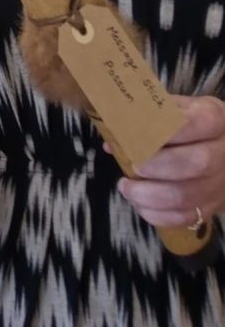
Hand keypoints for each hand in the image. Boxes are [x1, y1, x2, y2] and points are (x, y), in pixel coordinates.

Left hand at [119, 95, 224, 227]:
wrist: (223, 149)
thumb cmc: (191, 124)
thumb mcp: (176, 109)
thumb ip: (146, 117)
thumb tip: (113, 139)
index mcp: (214, 119)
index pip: (192, 123)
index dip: (161, 131)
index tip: (134, 134)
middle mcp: (222, 152)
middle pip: (195, 163)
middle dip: (155, 166)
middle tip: (131, 166)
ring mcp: (219, 183)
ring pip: (186, 195)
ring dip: (149, 195)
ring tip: (126, 188)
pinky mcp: (211, 205)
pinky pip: (185, 217)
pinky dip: (157, 214)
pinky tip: (140, 204)